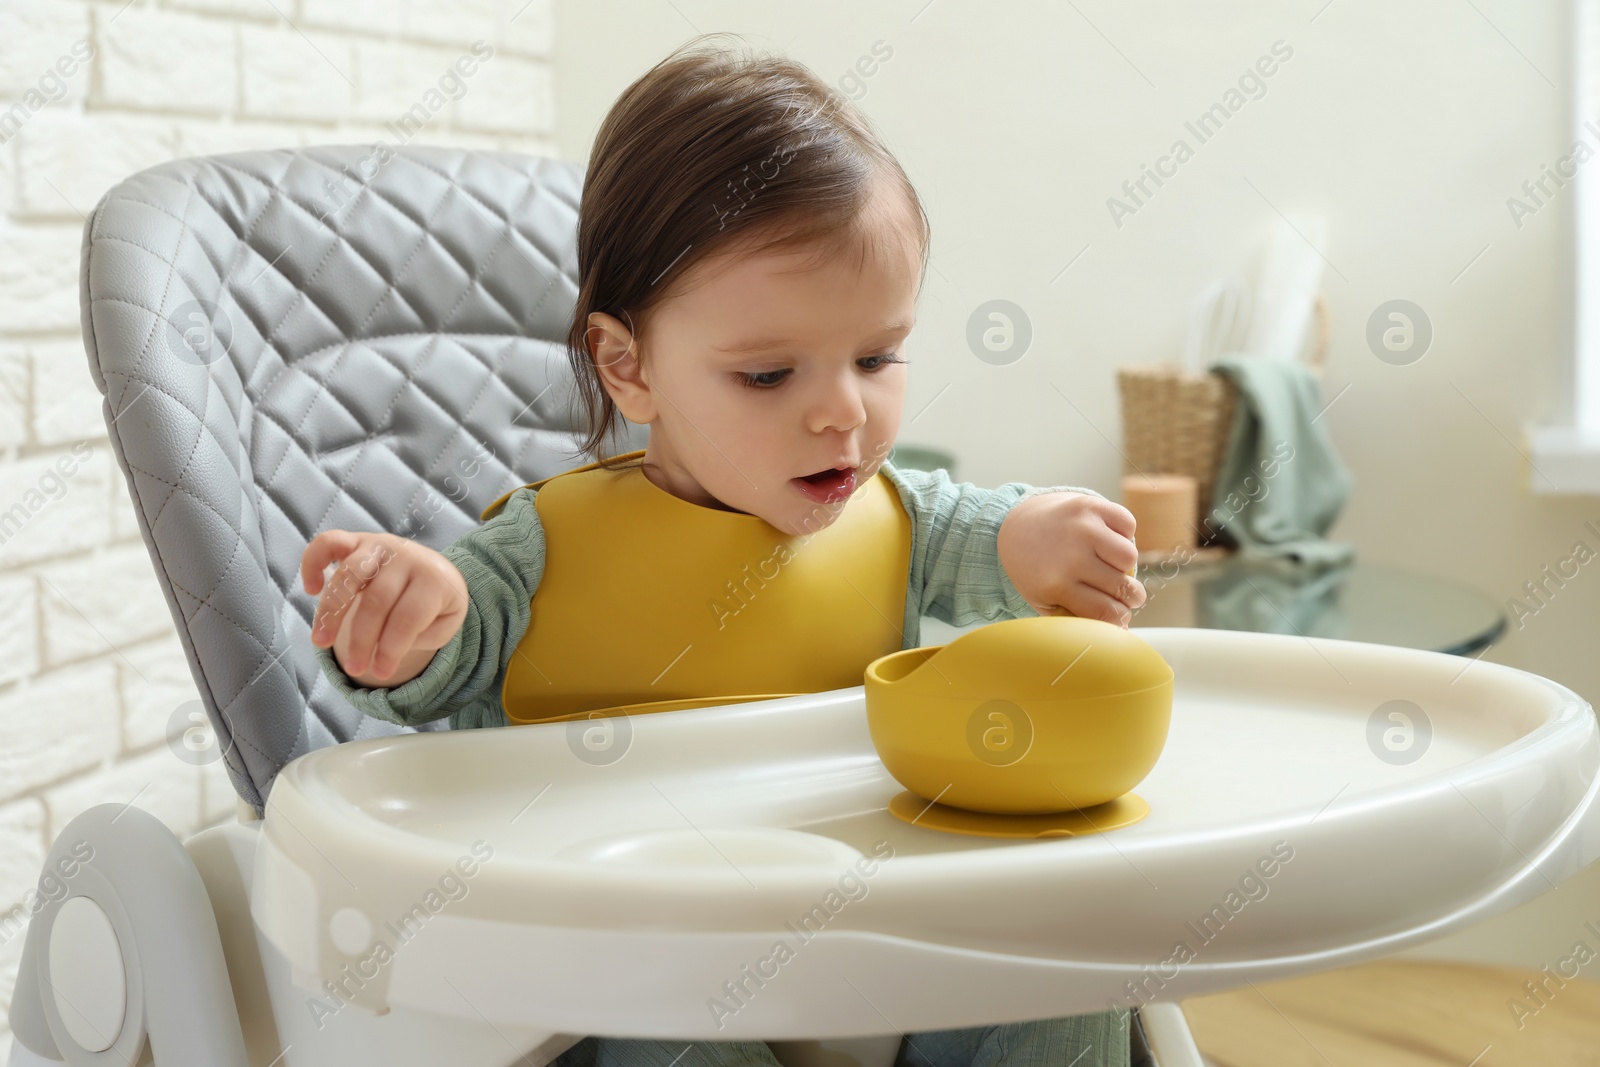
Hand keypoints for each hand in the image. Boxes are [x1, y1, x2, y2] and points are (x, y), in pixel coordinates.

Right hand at [300, 531, 468, 682]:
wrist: (437, 570)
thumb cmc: (435, 604)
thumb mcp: (445, 623)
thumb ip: (424, 634)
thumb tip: (389, 642)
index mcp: (434, 579)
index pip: (408, 618)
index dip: (392, 649)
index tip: (380, 673)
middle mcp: (406, 556)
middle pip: (377, 600)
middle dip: (362, 640)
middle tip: (354, 669)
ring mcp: (380, 545)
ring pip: (349, 576)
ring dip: (331, 612)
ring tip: (320, 642)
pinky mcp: (357, 540)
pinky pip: (328, 542)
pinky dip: (313, 562)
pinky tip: (311, 589)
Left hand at [996, 492, 1145, 627]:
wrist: (1012, 527)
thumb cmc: (1035, 571)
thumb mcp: (1045, 600)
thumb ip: (1080, 618)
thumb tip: (1124, 630)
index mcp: (1056, 585)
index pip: (1106, 612)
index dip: (1120, 618)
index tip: (1121, 616)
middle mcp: (1070, 556)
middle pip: (1123, 587)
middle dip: (1129, 596)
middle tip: (1125, 593)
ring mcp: (1081, 528)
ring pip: (1130, 557)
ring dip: (1124, 564)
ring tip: (1110, 564)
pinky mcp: (1089, 505)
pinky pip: (1128, 524)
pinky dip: (1123, 533)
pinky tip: (1105, 539)